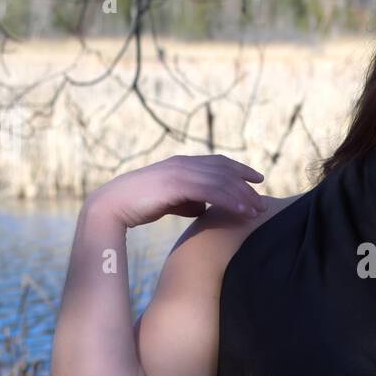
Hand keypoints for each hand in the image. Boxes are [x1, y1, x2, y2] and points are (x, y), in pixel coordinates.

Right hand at [86, 154, 265, 228]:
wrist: (113, 206)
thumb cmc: (139, 204)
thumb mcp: (169, 201)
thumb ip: (187, 200)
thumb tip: (202, 208)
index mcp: (182, 165)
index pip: (218, 163)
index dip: (239, 169)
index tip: (257, 179)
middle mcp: (184, 164)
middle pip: (225, 171)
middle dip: (246, 186)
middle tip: (263, 202)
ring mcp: (180, 172)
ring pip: (221, 181)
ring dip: (243, 196)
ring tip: (258, 211)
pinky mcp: (176, 184)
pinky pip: (211, 191)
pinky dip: (230, 201)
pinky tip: (243, 212)